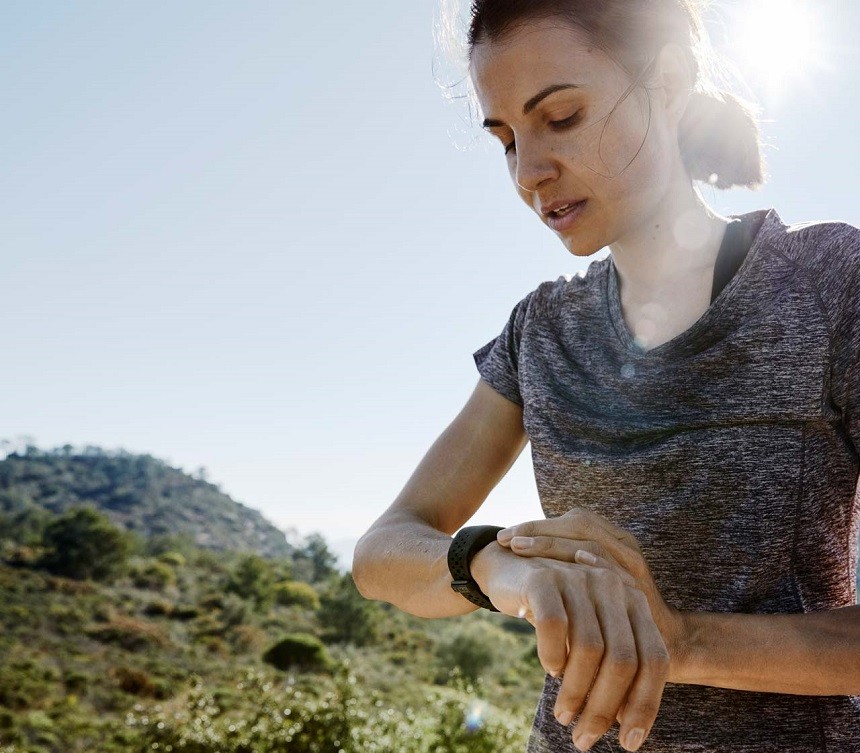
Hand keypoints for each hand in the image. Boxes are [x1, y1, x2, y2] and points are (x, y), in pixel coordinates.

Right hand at [470, 541, 669, 751]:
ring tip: (563, 715)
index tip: (630, 741)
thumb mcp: (591, 635)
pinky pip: (554, 627)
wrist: (509, 571)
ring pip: (589, 648)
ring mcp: (578, 578)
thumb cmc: (557, 612)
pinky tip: (549, 668)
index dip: (645, 703)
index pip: (654, 658)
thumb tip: (627, 724)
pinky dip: (552, 656)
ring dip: (575, 692)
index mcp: (633, 601)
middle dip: (605, 708)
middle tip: (585, 739)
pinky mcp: (544, 578)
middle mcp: (612, 586)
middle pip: (623, 658)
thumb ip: (613, 666)